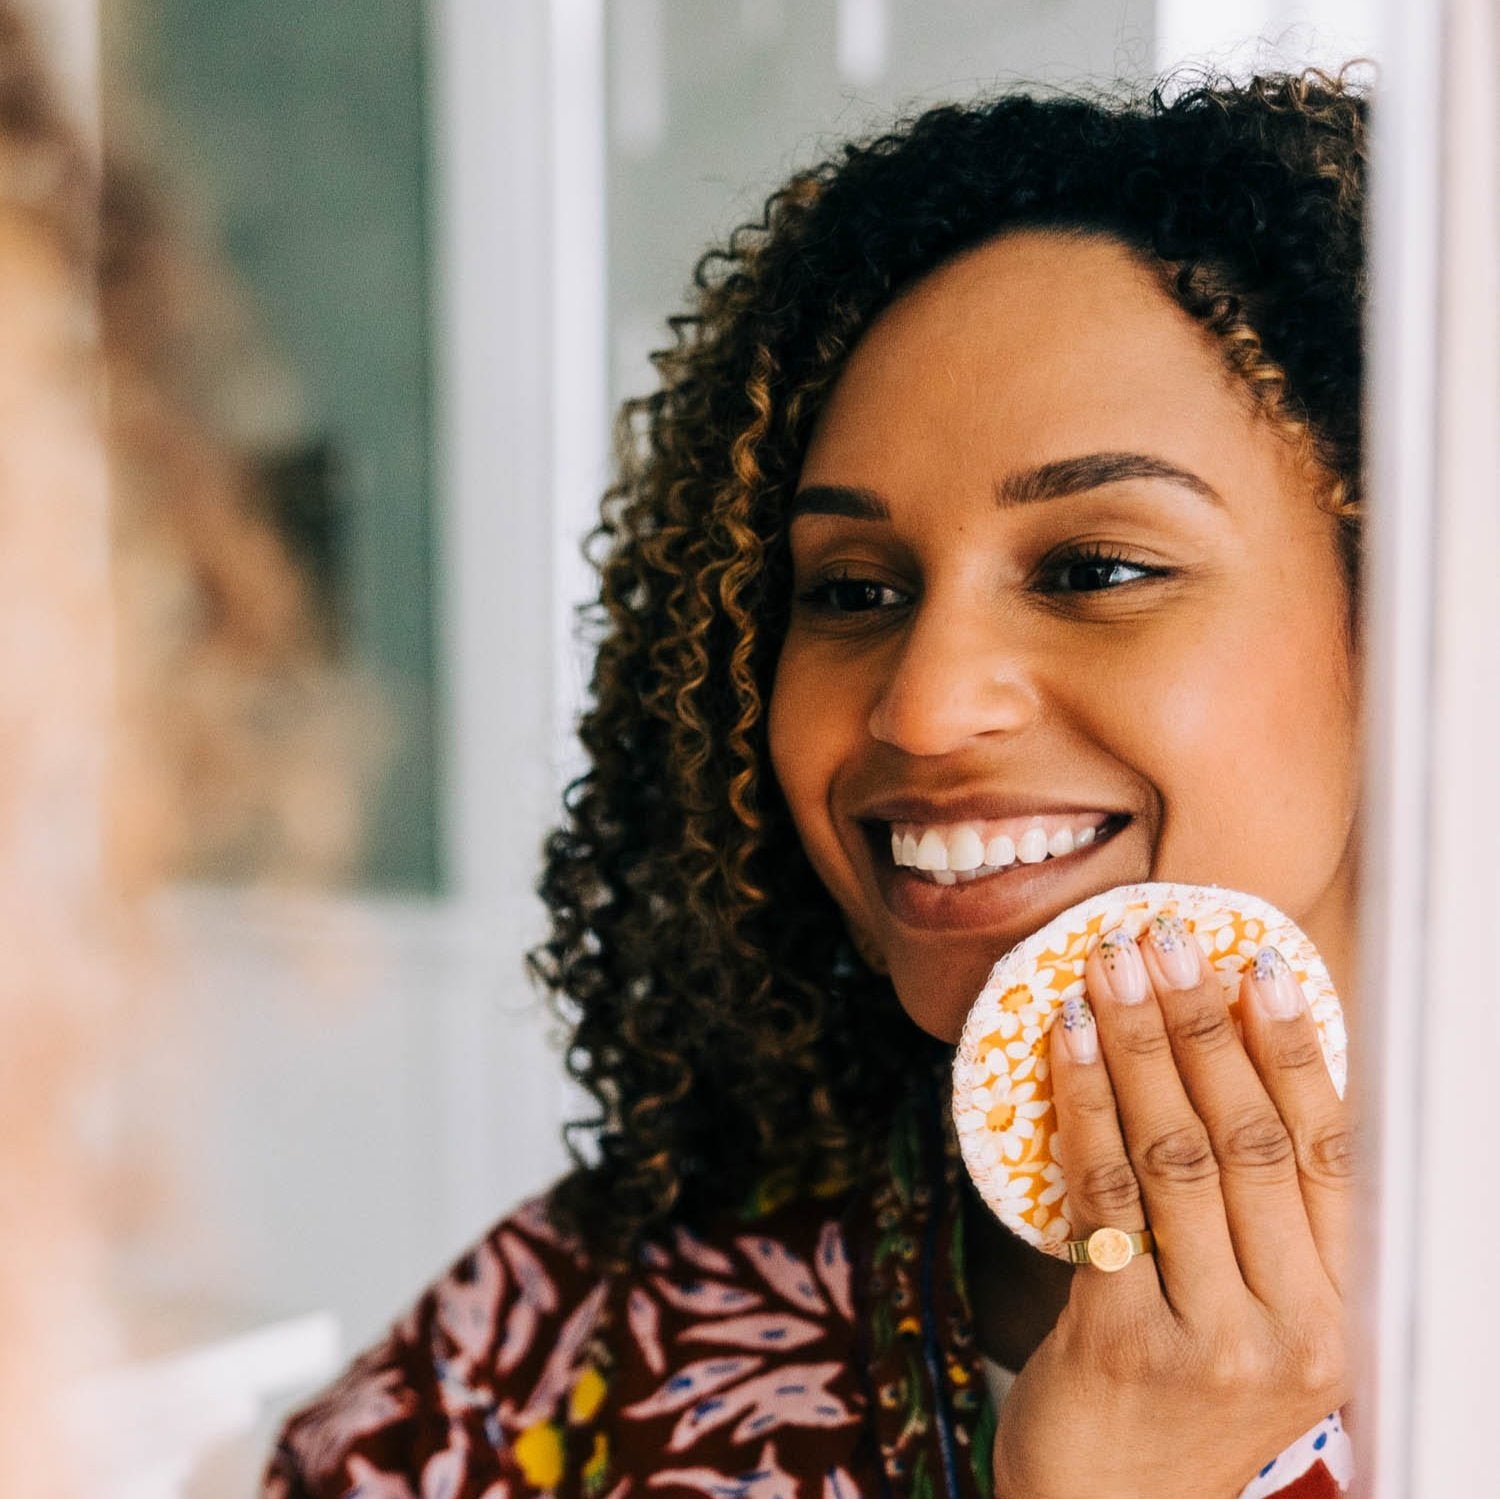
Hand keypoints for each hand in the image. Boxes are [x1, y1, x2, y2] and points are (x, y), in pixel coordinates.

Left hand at [991, 915, 1352, 1498]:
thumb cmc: (1180, 1401)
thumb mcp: (1256, 1323)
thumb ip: (1261, 1224)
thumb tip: (1234, 1066)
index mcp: (1341, 1313)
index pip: (1333, 1156)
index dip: (1296, 1051)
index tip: (1261, 966)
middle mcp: (1294, 1329)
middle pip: (1251, 1139)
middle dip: (1204, 1025)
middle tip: (1166, 941)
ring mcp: (1212, 1341)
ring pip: (1176, 1153)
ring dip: (1138, 1044)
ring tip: (1108, 968)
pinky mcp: (1123, 1343)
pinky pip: (1102, 1193)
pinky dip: (1081, 1101)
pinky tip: (1061, 1040)